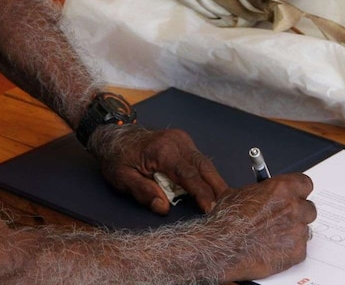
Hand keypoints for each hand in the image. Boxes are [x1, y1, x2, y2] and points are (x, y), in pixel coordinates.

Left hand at [88, 124, 228, 214]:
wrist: (115, 136)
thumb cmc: (117, 158)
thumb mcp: (121, 178)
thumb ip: (142, 192)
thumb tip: (163, 207)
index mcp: (161, 150)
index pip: (187, 174)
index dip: (201, 192)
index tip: (211, 208)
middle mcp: (176, 141)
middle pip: (203, 166)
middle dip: (216, 187)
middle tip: (230, 206)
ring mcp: (182, 139)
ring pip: (204, 162)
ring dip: (214, 181)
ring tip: (225, 201)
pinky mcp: (184, 141)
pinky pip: (199, 160)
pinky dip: (206, 175)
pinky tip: (212, 189)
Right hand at [209, 173, 316, 281]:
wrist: (222, 246)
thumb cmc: (227, 221)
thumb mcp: (239, 193)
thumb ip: (261, 191)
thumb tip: (264, 192)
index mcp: (281, 189)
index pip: (305, 183)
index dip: (299, 190)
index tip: (295, 194)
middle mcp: (293, 207)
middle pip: (309, 208)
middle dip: (298, 212)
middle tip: (284, 217)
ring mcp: (297, 230)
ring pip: (305, 229)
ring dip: (293, 231)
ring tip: (275, 236)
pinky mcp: (297, 251)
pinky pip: (300, 248)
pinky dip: (290, 249)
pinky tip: (274, 248)